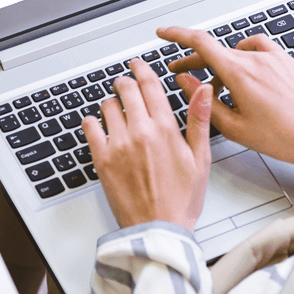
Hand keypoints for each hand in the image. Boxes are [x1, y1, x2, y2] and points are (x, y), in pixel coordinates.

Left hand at [81, 58, 213, 229]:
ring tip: (117, 110)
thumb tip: (203, 89)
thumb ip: (199, 120)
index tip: (138, 64)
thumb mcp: (200, 158)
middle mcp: (139, 132)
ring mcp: (118, 145)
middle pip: (126, 90)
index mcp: (165, 129)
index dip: (142, 70)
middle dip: (126, 82)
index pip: (150, 85)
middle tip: (126, 84)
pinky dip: (93, 122)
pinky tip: (100, 126)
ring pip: (107, 106)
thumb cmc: (181, 199)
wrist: (158, 229)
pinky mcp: (102, 160)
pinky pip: (90, 128)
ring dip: (112, 103)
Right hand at [157, 26, 293, 186]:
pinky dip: (245, 56)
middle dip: (195, 61)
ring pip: (236, 52)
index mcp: (239, 73)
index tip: (164, 33)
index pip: (200, 43)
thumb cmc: (279, 136)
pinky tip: (244, 72)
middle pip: (216, 51)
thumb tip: (184, 80)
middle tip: (182, 71)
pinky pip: (258, 49)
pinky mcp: (285, 60)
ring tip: (220, 88)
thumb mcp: (232, 125)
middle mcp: (255, 59)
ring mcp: (272, 57)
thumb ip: (202, 100)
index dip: (177, 35)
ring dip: (222, 64)